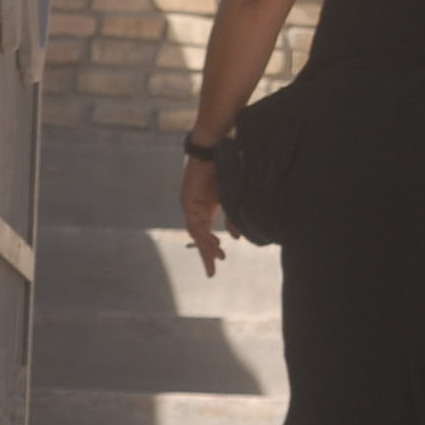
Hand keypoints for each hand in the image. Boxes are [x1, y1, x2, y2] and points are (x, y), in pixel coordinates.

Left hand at [179, 156, 227, 276]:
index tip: (218, 264)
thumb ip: (232, 218)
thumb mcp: (231, 199)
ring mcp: (190, 207)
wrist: (214, 151)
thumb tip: (236, 237)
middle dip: (206, 256)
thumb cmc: (224, 171)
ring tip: (218, 256)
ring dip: (207, 246)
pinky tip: (214, 243)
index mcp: (205, 210)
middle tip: (212, 273)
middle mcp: (195, 211)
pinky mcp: (188, 201)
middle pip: (199, 238)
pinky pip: (196, 223)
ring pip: (197, 233)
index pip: (206, 235)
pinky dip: (205, 234)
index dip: (211, 251)